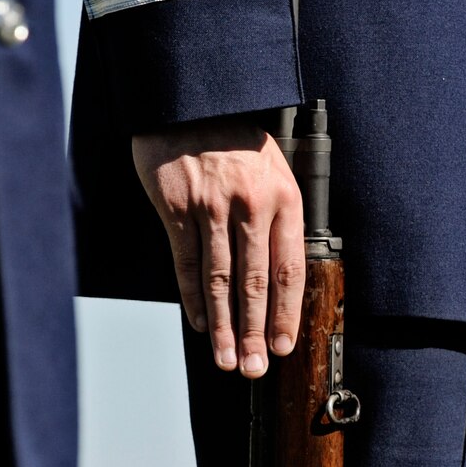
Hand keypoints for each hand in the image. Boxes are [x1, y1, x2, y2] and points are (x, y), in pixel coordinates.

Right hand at [132, 119, 304, 377]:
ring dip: (223, 326)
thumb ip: (277, 216)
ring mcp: (212, 208)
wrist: (192, 99)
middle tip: (253, 367)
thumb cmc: (234, 134)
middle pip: (255, 283)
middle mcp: (251, 205)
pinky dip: (193, 297)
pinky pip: (187, 262)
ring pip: (220, 280)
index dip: (285, 313)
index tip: (282, 345)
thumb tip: (278, 277)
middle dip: (254, 332)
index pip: (288, 269)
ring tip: (225, 359)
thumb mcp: (272, 167)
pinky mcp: (177, 208)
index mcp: (283, 198)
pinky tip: (200, 322)